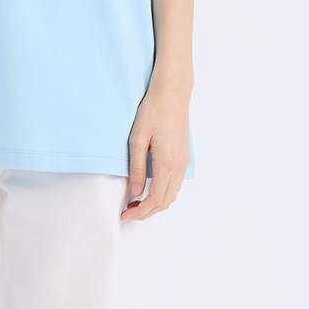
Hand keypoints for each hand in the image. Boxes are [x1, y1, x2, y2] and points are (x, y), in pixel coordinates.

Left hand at [120, 79, 190, 219]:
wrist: (173, 94)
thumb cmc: (153, 112)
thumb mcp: (137, 139)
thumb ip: (137, 168)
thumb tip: (135, 193)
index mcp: (166, 164)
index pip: (155, 199)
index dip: (139, 212)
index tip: (124, 214)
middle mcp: (179, 166)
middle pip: (166, 201)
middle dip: (147, 212)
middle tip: (128, 212)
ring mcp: (184, 162)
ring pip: (173, 194)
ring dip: (156, 203)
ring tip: (137, 202)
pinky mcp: (184, 157)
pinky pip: (176, 183)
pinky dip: (164, 193)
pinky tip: (150, 188)